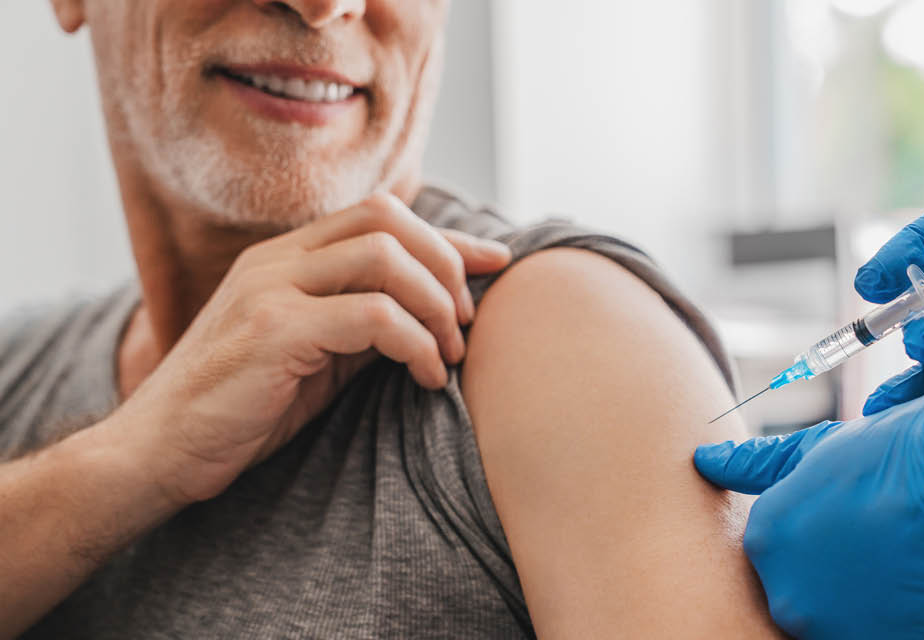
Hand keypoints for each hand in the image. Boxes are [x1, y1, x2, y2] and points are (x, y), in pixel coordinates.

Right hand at [114, 194, 511, 504]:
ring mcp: (272, 287)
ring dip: (436, 305)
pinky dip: (417, 344)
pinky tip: (427, 378)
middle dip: (446, 265)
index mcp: (288, 257)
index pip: (382, 217)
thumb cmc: (243, 408)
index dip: (448, 238)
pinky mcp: (273, 330)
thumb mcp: (316, 354)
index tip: (496, 263)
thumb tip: (437, 312)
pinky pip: (374, 316)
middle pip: (388, 218)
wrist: (159, 451)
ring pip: (385, 257)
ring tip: (450, 356)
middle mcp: (278, 258)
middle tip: (465, 325)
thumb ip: (364, 322)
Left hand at [694, 347, 923, 639]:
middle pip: (809, 595)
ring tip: (912, 566)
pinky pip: (889, 636)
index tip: (861, 527)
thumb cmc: (908, 455)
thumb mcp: (822, 450)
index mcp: (767, 542)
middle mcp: (790, 598)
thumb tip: (705, 458)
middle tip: (888, 546)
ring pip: (847, 624)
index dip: (826, 539)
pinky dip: (907, 622)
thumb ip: (756, 465)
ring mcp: (840, 635)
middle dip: (842, 576)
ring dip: (874, 605)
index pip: (782, 554)